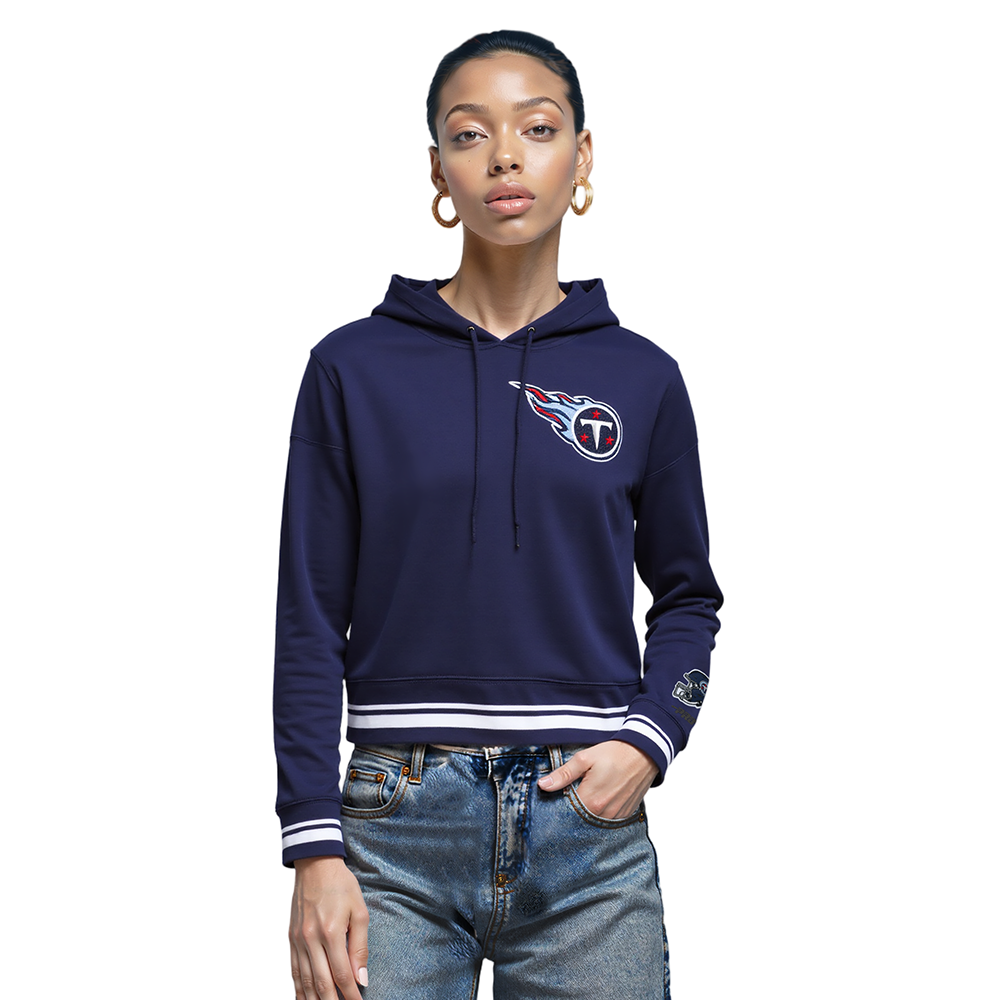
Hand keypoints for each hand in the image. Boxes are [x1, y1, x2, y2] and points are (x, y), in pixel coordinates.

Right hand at [289, 856, 368, 999]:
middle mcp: (311, 940)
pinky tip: (305, 999)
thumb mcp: (360, 911)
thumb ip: (360, 947)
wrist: (315, 864)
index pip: (342, 975)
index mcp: (331, 932)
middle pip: (322, 984)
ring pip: (305, 982)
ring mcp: (298, 940)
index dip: (350, 995)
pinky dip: (299, 989)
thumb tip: (361, 978)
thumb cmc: (341, 885)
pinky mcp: (291, 938)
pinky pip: (294, 971)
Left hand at [537, 740, 659, 818]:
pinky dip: (601, 812)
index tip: (555, 798)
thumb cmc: (614, 754)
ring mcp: (616, 816)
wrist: (644, 753)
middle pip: (580, 819)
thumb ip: (563, 774)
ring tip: (587, 795)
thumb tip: (543, 784)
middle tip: (571, 795)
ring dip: (587, 812)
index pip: (566, 812)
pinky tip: (600, 800)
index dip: (558, 805)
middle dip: (572, 810)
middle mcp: (604, 813)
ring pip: (594, 820)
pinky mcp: (625, 814)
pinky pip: (608, 820)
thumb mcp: (584, 758)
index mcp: (591, 801)